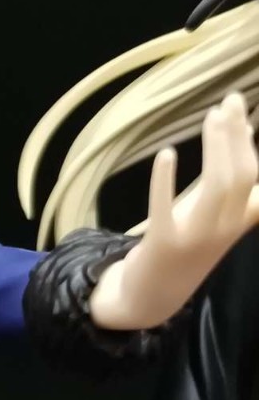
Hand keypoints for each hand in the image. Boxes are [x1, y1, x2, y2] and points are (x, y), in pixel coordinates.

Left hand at [89, 93, 258, 330]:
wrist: (150, 298)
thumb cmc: (181, 249)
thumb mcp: (211, 218)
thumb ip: (229, 189)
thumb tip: (242, 143)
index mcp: (237, 221)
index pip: (252, 177)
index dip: (247, 144)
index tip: (239, 112)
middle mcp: (224, 229)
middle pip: (241, 175)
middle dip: (237, 135)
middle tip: (229, 101)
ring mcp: (196, 237)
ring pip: (217, 186)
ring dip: (216, 147)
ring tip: (211, 116)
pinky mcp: (163, 243)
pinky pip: (165, 208)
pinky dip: (165, 180)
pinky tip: (166, 154)